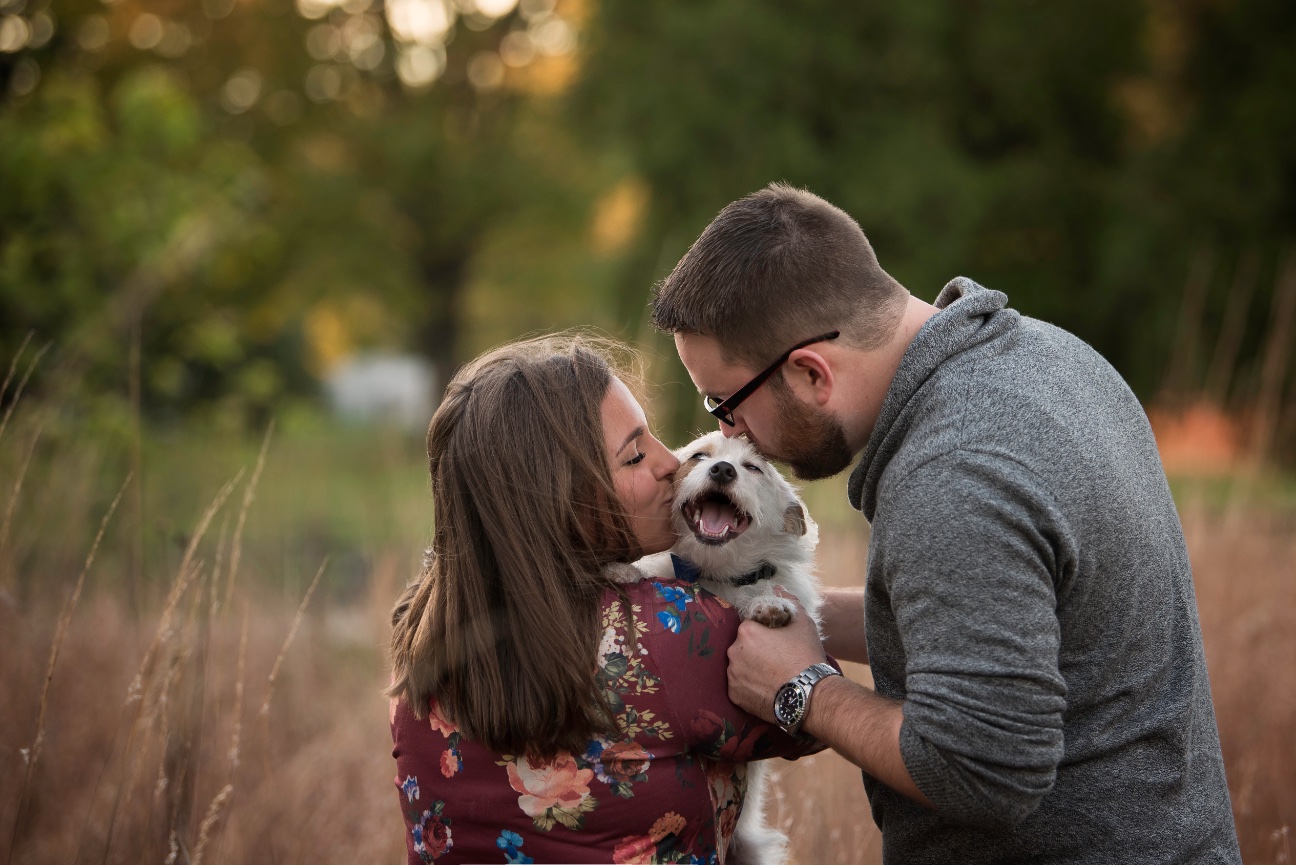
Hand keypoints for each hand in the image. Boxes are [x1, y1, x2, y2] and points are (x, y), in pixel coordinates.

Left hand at [727, 586, 826, 721]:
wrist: (809, 696)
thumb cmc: (806, 656)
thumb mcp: (803, 623)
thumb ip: (788, 602)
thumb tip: (778, 589)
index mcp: (746, 632)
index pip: (750, 626)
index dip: (764, 633)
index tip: (777, 641)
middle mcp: (733, 652)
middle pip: (742, 646)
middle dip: (756, 650)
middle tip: (777, 659)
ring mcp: (732, 676)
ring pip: (740, 666)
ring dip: (751, 668)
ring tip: (773, 675)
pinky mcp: (734, 696)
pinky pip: (739, 686)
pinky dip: (749, 686)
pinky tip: (766, 687)